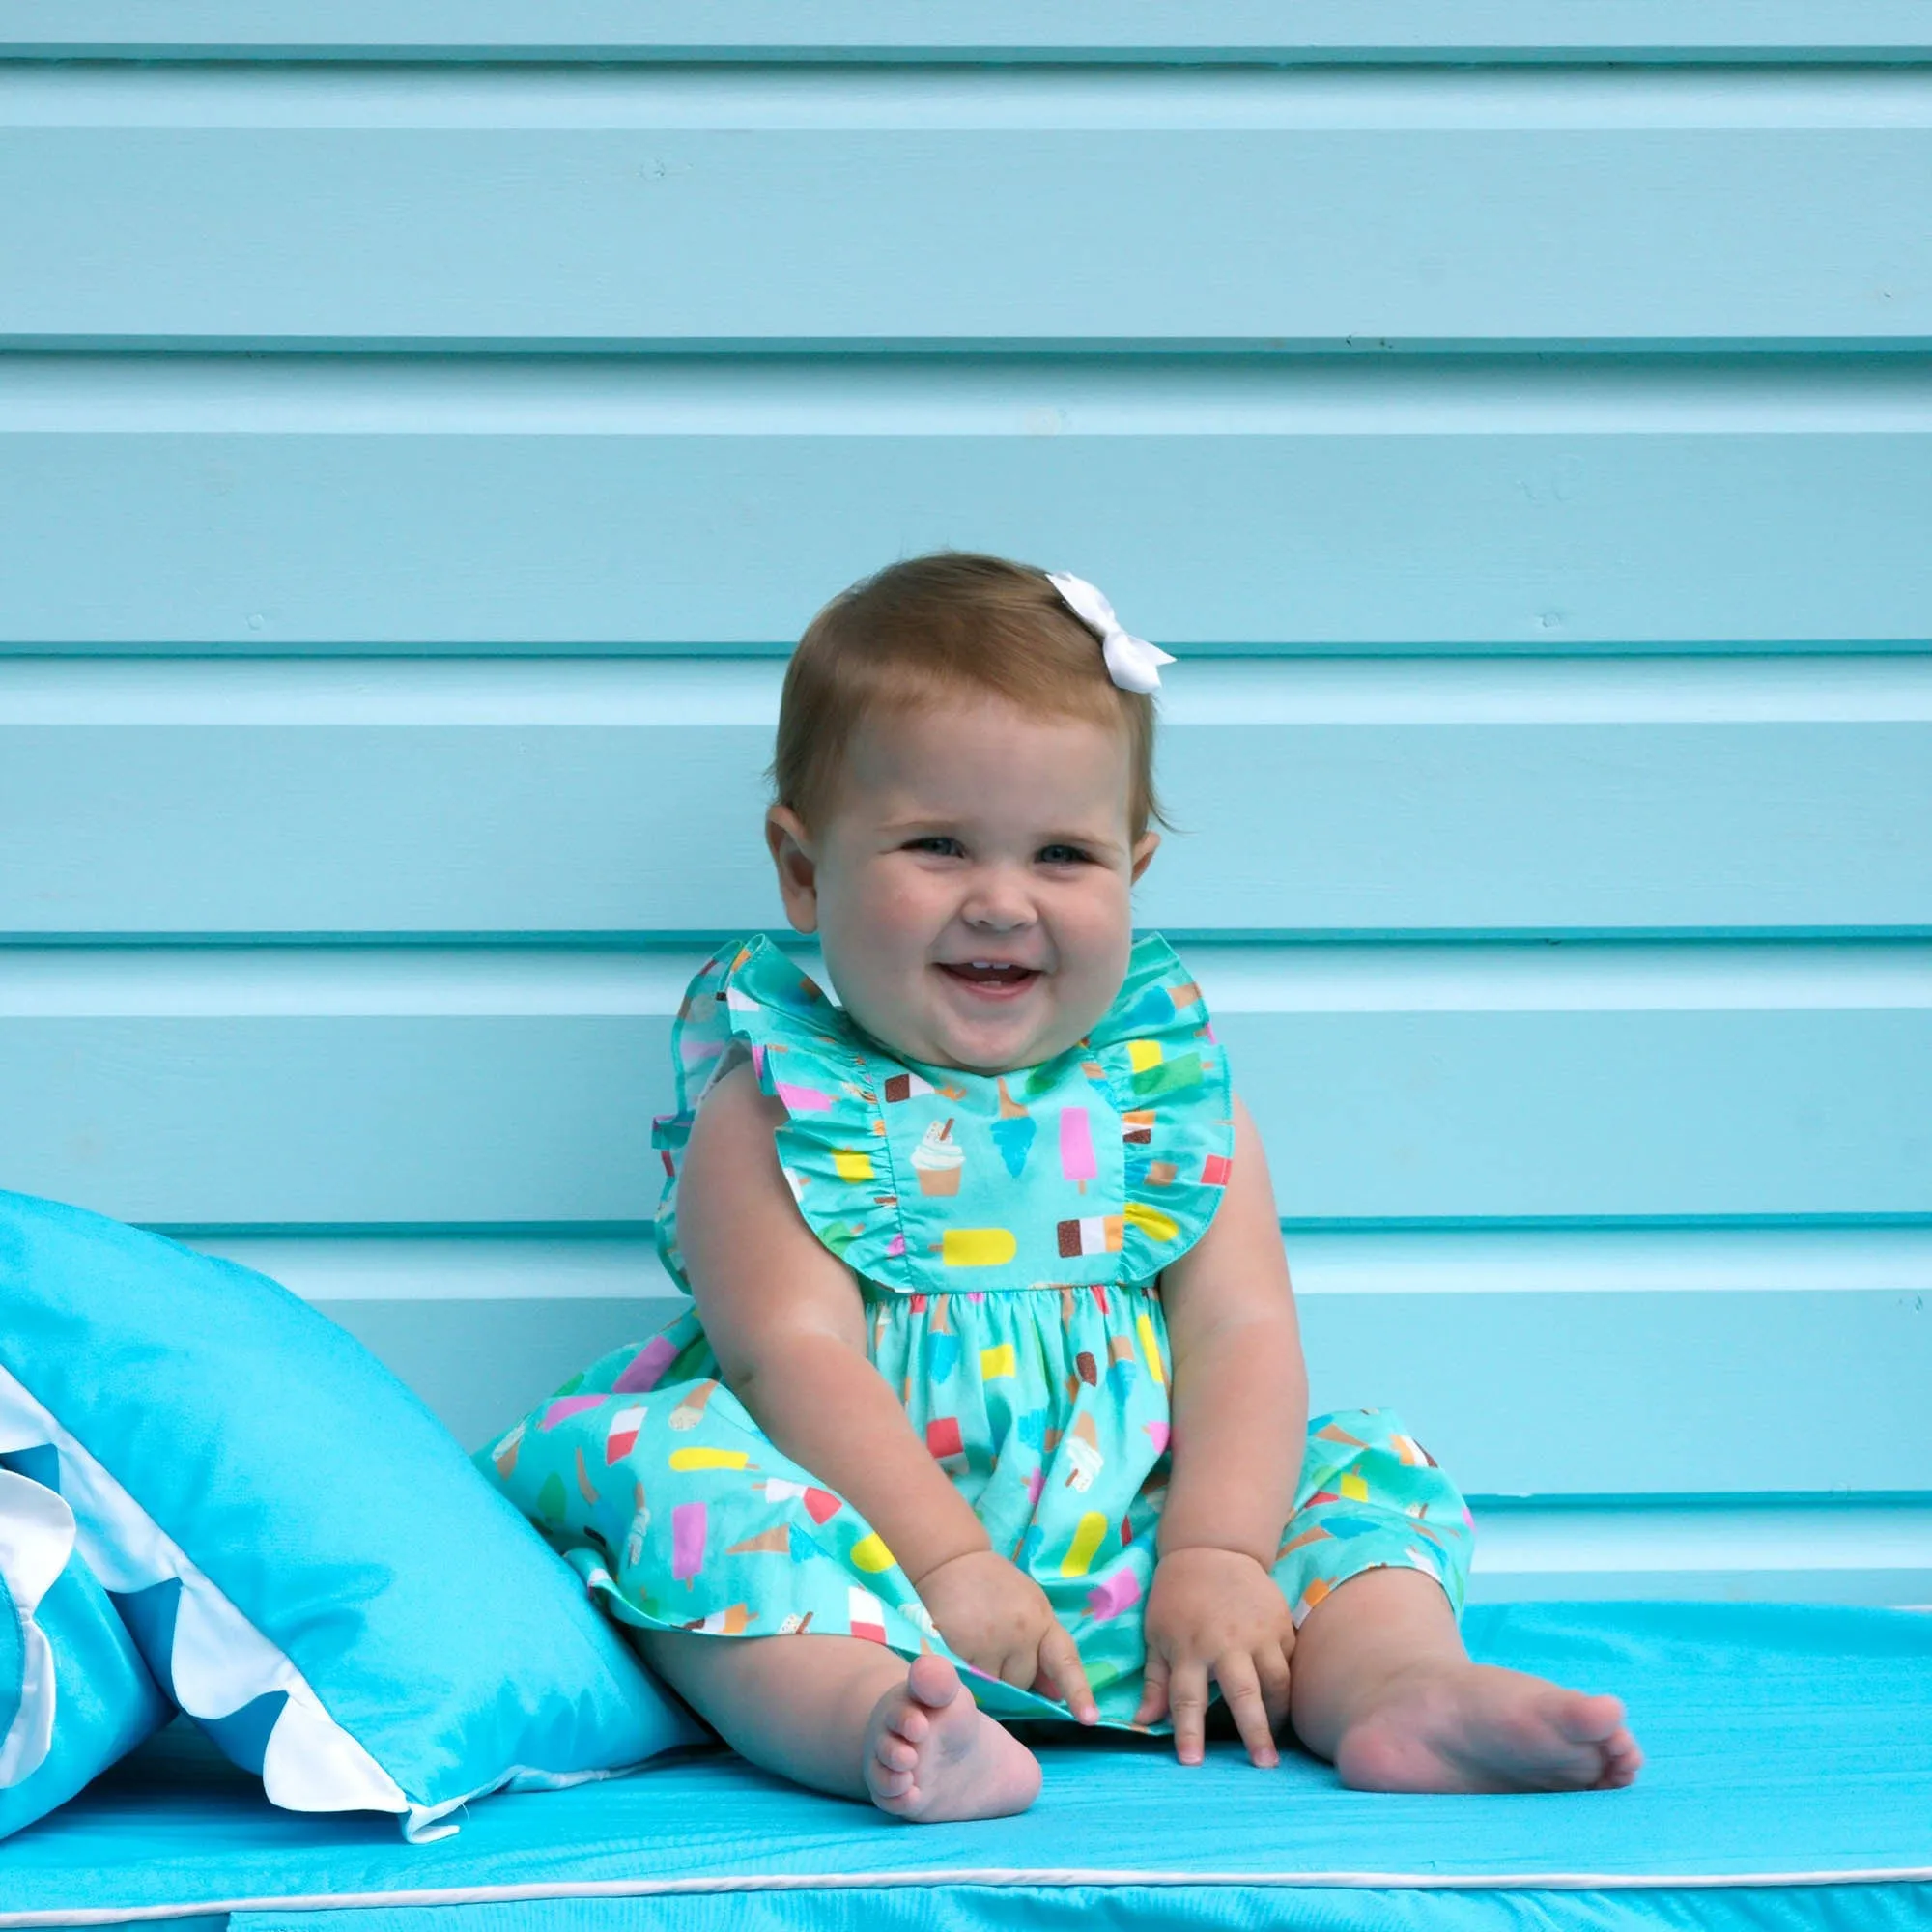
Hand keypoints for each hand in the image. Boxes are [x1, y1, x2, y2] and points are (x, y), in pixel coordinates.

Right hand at [913, 1548, 1098, 1723]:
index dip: (1078, 1691)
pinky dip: (966, 1673)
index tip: (1089, 1718)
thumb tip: (1056, 1694)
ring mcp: (991, 1640)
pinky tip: (960, 1647)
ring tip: (975, 1644)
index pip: (1065, 1660)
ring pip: (995, 1686)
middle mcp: (1022, 1631)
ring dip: (987, 1676)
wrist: (952, 1560)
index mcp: (1042, 1619)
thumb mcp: (1027, 1608)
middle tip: (994, 1643)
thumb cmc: (993, 1586)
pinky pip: (970, 1680)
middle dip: (1011, 1674)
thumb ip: (1041, 1647)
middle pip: (1023, 1682)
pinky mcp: (962, 1647)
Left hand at [1137, 1546, 1293, 1766]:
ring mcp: (1258, 1632)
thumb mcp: (1156, 1634)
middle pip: (1243, 1694)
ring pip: (1278, 1681)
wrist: (1211, 1550)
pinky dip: (1290, 1682)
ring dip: (1280, 1712)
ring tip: (1277, 1736)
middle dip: (1255, 1732)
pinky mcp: (1281, 1622)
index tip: (1192, 1764)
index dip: (1188, 1733)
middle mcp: (1225, 1642)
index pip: (1186, 1699)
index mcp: (1189, 1647)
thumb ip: (1155, 1680)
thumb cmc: (1176, 1597)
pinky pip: (1291, 1660)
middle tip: (1266, 1765)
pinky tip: (1286, 1700)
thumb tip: (1143, 1721)